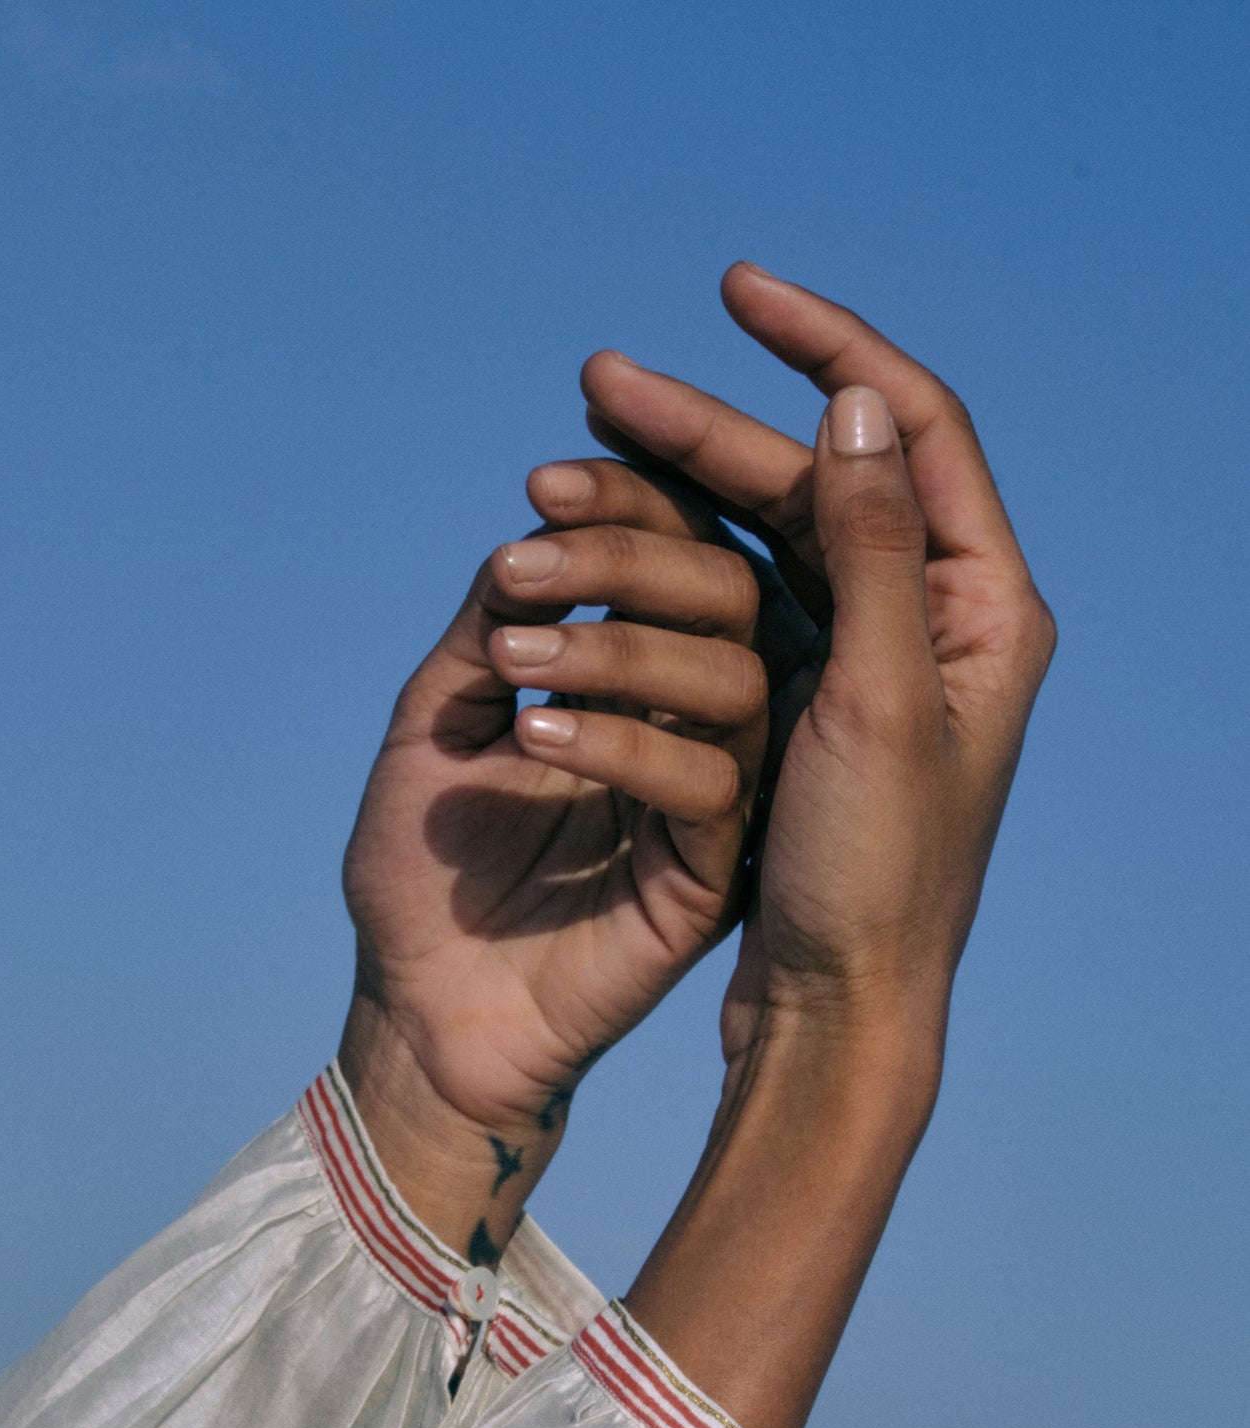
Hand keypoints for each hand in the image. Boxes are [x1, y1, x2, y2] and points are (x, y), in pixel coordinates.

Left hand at [339, 474, 779, 1263]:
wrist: (420, 1015)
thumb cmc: (425, 876)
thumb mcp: (436, 726)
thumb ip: (488, 628)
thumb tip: (534, 525)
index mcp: (635, 677)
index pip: (672, 555)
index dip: (623, 503)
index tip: (540, 481)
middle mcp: (689, 726)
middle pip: (727, 593)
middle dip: (627, 556)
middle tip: (524, 566)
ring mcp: (709, 802)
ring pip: (736, 680)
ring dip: (623, 646)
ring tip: (516, 655)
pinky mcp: (710, 879)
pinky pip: (715, 787)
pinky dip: (626, 743)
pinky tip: (534, 738)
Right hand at [581, 267, 1056, 1083]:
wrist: (837, 1012)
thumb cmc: (874, 878)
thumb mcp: (876, 704)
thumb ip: (877, 550)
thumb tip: (856, 404)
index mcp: (979, 608)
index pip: (914, 427)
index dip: (827, 345)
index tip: (735, 293)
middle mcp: (927, 622)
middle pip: (820, 478)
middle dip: (709, 422)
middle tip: (598, 379)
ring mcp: (862, 667)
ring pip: (765, 540)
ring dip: (673, 491)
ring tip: (570, 453)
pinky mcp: (802, 715)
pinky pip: (733, 608)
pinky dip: (666, 568)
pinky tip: (594, 541)